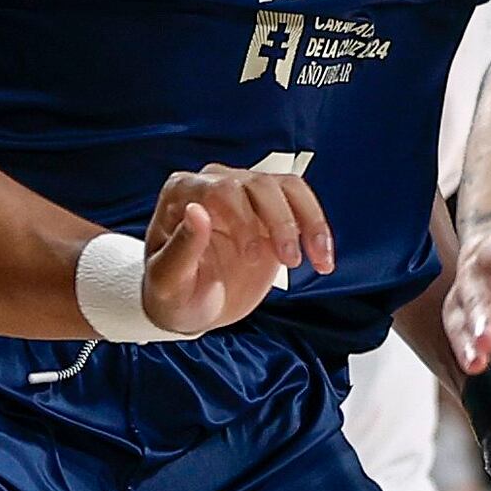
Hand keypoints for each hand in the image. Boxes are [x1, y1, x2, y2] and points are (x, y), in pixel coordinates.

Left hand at [142, 163, 332, 334]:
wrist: (191, 306)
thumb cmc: (172, 293)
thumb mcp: (168, 280)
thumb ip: (181, 247)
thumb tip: (197, 211)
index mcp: (183, 193)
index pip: (221, 189)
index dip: (242, 218)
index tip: (251, 257)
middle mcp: (215, 185)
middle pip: (260, 184)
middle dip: (280, 221)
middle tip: (289, 261)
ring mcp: (246, 197)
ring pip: (287, 188)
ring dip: (308, 220)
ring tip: (317, 258)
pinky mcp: (272, 214)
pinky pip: (302, 206)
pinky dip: (317, 230)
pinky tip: (322, 259)